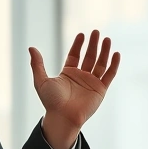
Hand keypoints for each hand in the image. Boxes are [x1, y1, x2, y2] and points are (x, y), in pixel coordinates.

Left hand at [29, 30, 120, 148]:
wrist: (62, 117)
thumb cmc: (51, 101)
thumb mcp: (41, 80)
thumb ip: (37, 64)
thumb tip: (31, 47)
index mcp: (68, 73)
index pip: (75, 55)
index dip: (78, 45)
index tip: (81, 34)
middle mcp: (81, 77)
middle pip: (89, 57)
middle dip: (93, 44)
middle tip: (96, 32)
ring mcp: (92, 83)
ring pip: (100, 63)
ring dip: (104, 51)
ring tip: (107, 39)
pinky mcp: (100, 90)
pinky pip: (109, 75)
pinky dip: (114, 64)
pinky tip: (116, 53)